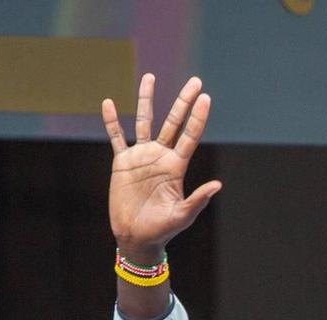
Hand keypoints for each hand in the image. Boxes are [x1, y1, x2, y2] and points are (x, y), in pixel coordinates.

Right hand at [101, 73, 222, 260]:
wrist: (136, 237)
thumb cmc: (162, 229)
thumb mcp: (182, 215)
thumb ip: (198, 199)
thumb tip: (217, 185)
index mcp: (176, 166)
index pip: (190, 136)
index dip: (198, 117)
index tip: (206, 98)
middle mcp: (161, 156)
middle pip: (173, 122)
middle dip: (183, 101)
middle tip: (195, 81)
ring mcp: (141, 157)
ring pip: (144, 121)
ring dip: (146, 100)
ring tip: (150, 77)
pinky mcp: (122, 162)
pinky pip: (116, 137)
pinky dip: (112, 121)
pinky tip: (108, 104)